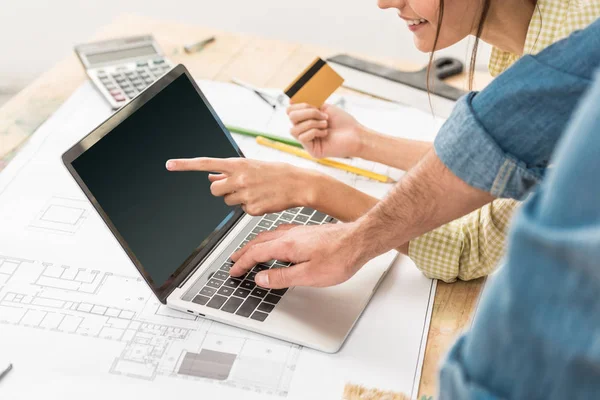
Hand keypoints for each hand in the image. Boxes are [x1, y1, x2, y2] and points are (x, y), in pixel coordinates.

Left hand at [166, 157, 320, 215]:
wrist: (298, 184)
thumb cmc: (276, 173)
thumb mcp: (252, 167)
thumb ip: (230, 172)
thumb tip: (211, 178)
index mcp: (238, 164)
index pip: (206, 163)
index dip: (186, 164)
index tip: (170, 164)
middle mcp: (239, 178)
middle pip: (214, 191)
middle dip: (222, 191)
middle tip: (238, 187)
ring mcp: (245, 194)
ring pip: (228, 202)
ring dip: (237, 198)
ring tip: (255, 191)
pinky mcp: (252, 209)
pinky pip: (242, 210)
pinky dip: (250, 207)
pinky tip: (263, 199)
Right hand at [228, 223, 368, 288]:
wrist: (360, 240)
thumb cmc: (340, 257)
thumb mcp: (308, 275)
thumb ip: (282, 277)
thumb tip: (261, 278)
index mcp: (287, 246)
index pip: (256, 254)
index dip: (242, 263)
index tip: (234, 271)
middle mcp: (290, 235)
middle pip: (259, 242)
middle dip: (244, 252)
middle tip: (234, 261)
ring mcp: (299, 231)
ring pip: (269, 236)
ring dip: (255, 245)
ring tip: (249, 252)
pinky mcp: (308, 231)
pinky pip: (280, 233)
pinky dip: (270, 239)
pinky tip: (276, 242)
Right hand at [287, 103, 363, 158]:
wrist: (356, 134)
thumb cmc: (342, 121)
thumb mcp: (324, 107)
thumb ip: (308, 103)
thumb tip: (291, 99)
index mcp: (305, 120)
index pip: (290, 111)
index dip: (299, 104)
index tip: (314, 104)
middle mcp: (304, 130)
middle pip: (291, 117)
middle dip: (307, 112)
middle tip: (323, 115)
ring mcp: (307, 141)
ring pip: (295, 128)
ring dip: (312, 122)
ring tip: (326, 124)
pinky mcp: (312, 151)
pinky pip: (302, 137)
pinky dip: (315, 132)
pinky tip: (326, 133)